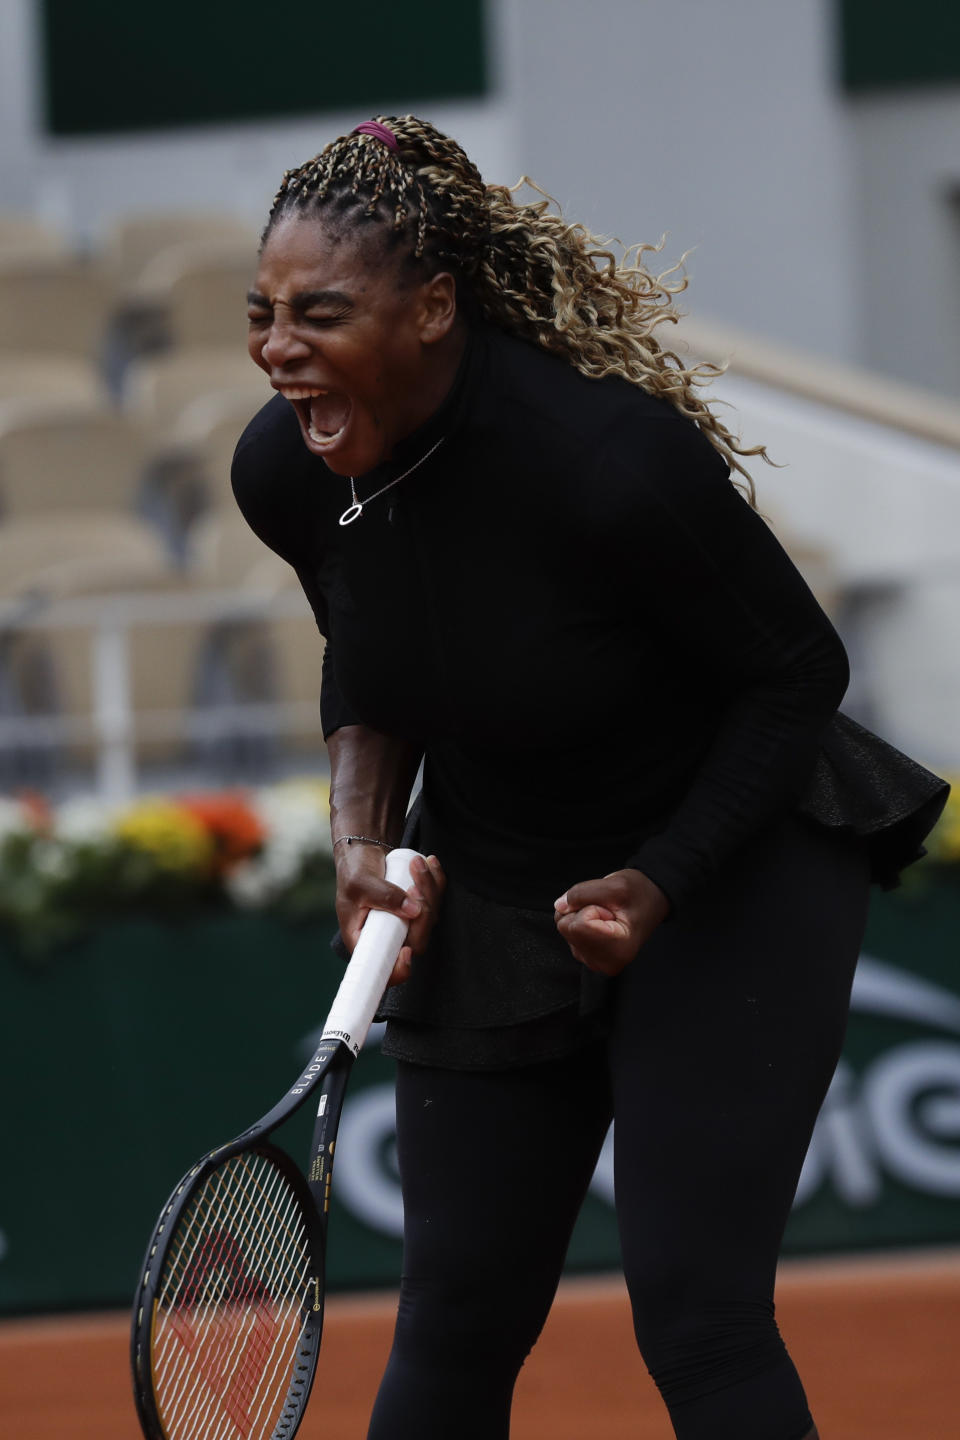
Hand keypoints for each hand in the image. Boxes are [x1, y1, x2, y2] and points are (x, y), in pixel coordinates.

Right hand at [335, 844, 445, 984]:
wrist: (362, 855)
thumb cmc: (353, 872)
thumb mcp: (361, 883)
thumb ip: (385, 896)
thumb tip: (413, 911)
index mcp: (365, 941)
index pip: (384, 969)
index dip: (399, 968)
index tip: (407, 951)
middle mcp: (388, 937)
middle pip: (416, 941)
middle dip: (423, 912)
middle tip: (414, 885)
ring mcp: (406, 924)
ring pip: (430, 919)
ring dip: (430, 889)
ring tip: (417, 863)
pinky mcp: (418, 909)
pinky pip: (436, 901)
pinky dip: (436, 882)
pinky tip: (430, 864)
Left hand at [553, 869, 670, 975]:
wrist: (651, 901)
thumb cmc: (639, 894)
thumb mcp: (615, 885)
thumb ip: (582, 893)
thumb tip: (560, 905)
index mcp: (618, 949)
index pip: (576, 925)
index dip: (589, 907)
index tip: (609, 909)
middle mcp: (606, 962)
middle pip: (566, 928)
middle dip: (581, 910)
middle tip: (607, 909)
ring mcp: (597, 962)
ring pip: (565, 930)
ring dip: (581, 915)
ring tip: (606, 914)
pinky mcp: (589, 957)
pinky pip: (569, 933)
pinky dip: (581, 923)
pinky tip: (601, 922)